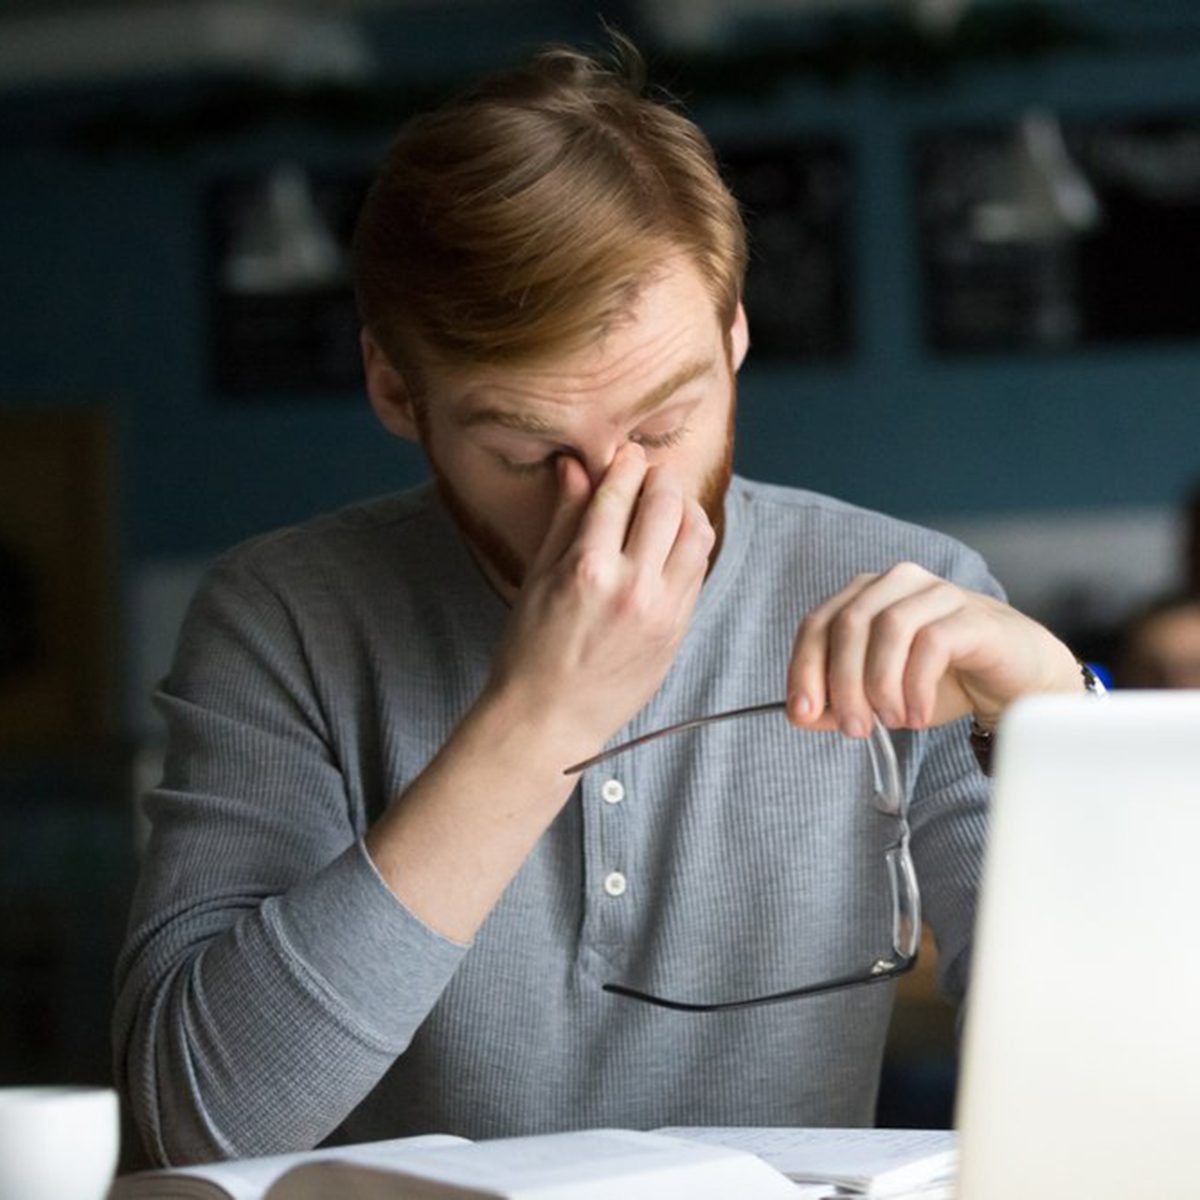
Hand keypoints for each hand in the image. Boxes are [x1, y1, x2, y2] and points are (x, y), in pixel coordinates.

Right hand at [486, 444, 715, 760]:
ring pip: (696, 533)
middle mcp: (631, 587)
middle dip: (660, 476)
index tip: (625, 455)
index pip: (620, 493)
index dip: (625, 463)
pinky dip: (690, 544)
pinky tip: (671, 541)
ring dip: (684, 507)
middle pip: (667, 503)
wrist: (550, 717)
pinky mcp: (679, 629)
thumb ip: (565, 517)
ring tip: (666, 504)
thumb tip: (575, 466)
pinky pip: (698, 569)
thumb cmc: (531, 649)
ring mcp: (662, 610)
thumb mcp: (537, 577)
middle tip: (649, 472)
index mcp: (588, 569)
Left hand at [786, 561, 1081, 737]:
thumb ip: (839, 703)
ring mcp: (937, 593)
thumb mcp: (880, 697)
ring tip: (892, 722)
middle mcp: (897, 583)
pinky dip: (917, 686)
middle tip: (854, 729)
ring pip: (889, 628)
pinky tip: (918, 715)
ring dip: (881, 684)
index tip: (802, 714)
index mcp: (865, 596)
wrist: (1017, 681)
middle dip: (842, 683)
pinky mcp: (973, 615)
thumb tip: (799, 715)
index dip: (804, 669)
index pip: (817, 624)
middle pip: (848, 624)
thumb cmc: (943, 682)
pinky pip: (932, 643)